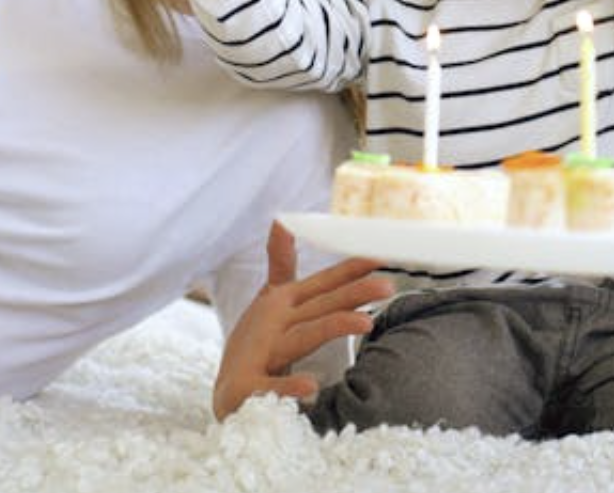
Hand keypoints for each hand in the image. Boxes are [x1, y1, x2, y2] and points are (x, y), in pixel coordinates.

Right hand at [213, 222, 394, 419]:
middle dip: (352, 294)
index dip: (351, 269)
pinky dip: (288, 386)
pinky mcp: (248, 386)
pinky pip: (271, 386)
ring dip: (332, 328)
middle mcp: (273, 324)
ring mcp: (260, 354)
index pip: (323, 284)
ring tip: (365, 323)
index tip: (382, 255)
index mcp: (281, 303)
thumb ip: (282, 264)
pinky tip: (310, 387)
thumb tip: (282, 221)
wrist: (226, 392)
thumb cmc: (256, 342)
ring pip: (301, 338)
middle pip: (320, 306)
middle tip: (387, 285)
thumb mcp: (270, 300)